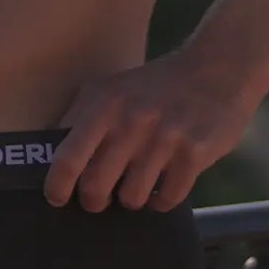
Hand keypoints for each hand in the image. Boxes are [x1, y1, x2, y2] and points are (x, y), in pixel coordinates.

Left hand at [48, 52, 258, 213]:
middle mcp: (132, 122)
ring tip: (135, 186)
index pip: (67, 158)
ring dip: (131, 199)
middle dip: (94, 201)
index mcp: (104, 105)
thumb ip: (79, 117)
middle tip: (99, 198)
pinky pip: (167, 199)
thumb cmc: (154, 85)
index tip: (57, 199)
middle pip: (96, 187)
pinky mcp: (195, 154)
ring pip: (132, 199)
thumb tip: (49, 158)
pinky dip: (161, 201)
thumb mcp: (109, 88)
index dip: (57, 186)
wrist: (218, 68)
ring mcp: (165, 139)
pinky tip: (162, 187)